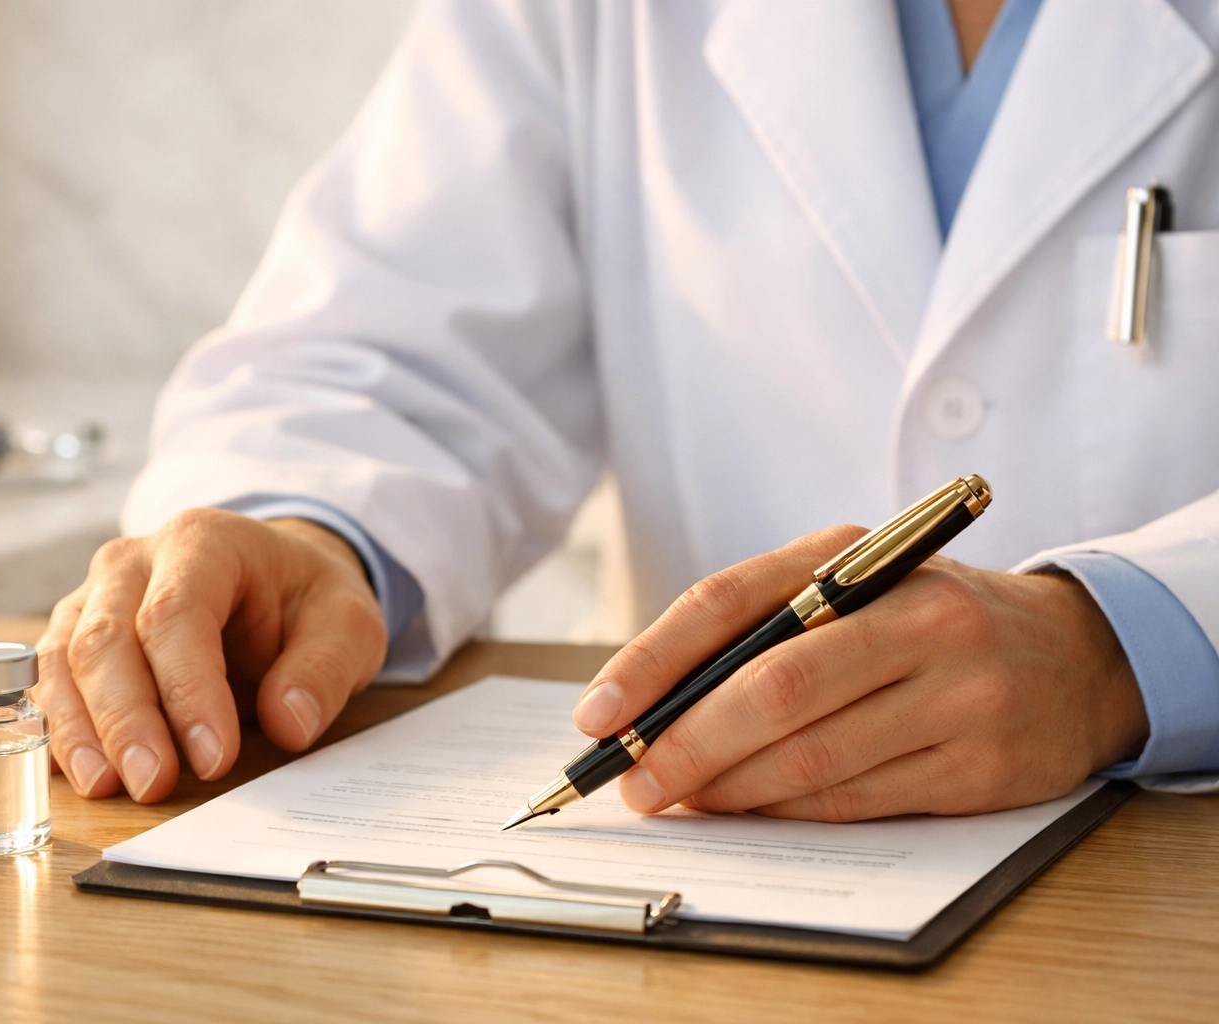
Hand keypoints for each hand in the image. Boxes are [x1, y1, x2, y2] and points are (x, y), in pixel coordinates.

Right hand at [36, 511, 386, 801]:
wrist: (274, 581)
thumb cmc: (305, 601)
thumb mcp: (348, 624)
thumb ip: (324, 669)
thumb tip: (290, 722)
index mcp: (203, 541)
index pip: (176, 613)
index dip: (189, 689)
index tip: (216, 757)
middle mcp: (132, 562)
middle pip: (106, 638)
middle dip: (126, 719)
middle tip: (153, 783)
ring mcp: (94, 598)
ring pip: (63, 661)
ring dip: (80, 730)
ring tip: (106, 786)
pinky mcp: (74, 638)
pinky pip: (48, 684)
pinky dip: (59, 731)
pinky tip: (81, 773)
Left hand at [571, 526, 1149, 820]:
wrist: (1074, 655)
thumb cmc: (924, 620)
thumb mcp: (851, 586)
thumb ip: (757, 628)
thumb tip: (651, 711)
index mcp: (859, 555)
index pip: (727, 602)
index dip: (649, 663)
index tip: (597, 717)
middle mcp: (915, 615)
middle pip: (769, 688)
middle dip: (683, 744)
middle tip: (633, 783)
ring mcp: (957, 691)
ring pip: (809, 755)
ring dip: (728, 788)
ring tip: (679, 798)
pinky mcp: (980, 765)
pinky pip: (856, 799)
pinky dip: (787, 811)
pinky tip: (750, 810)